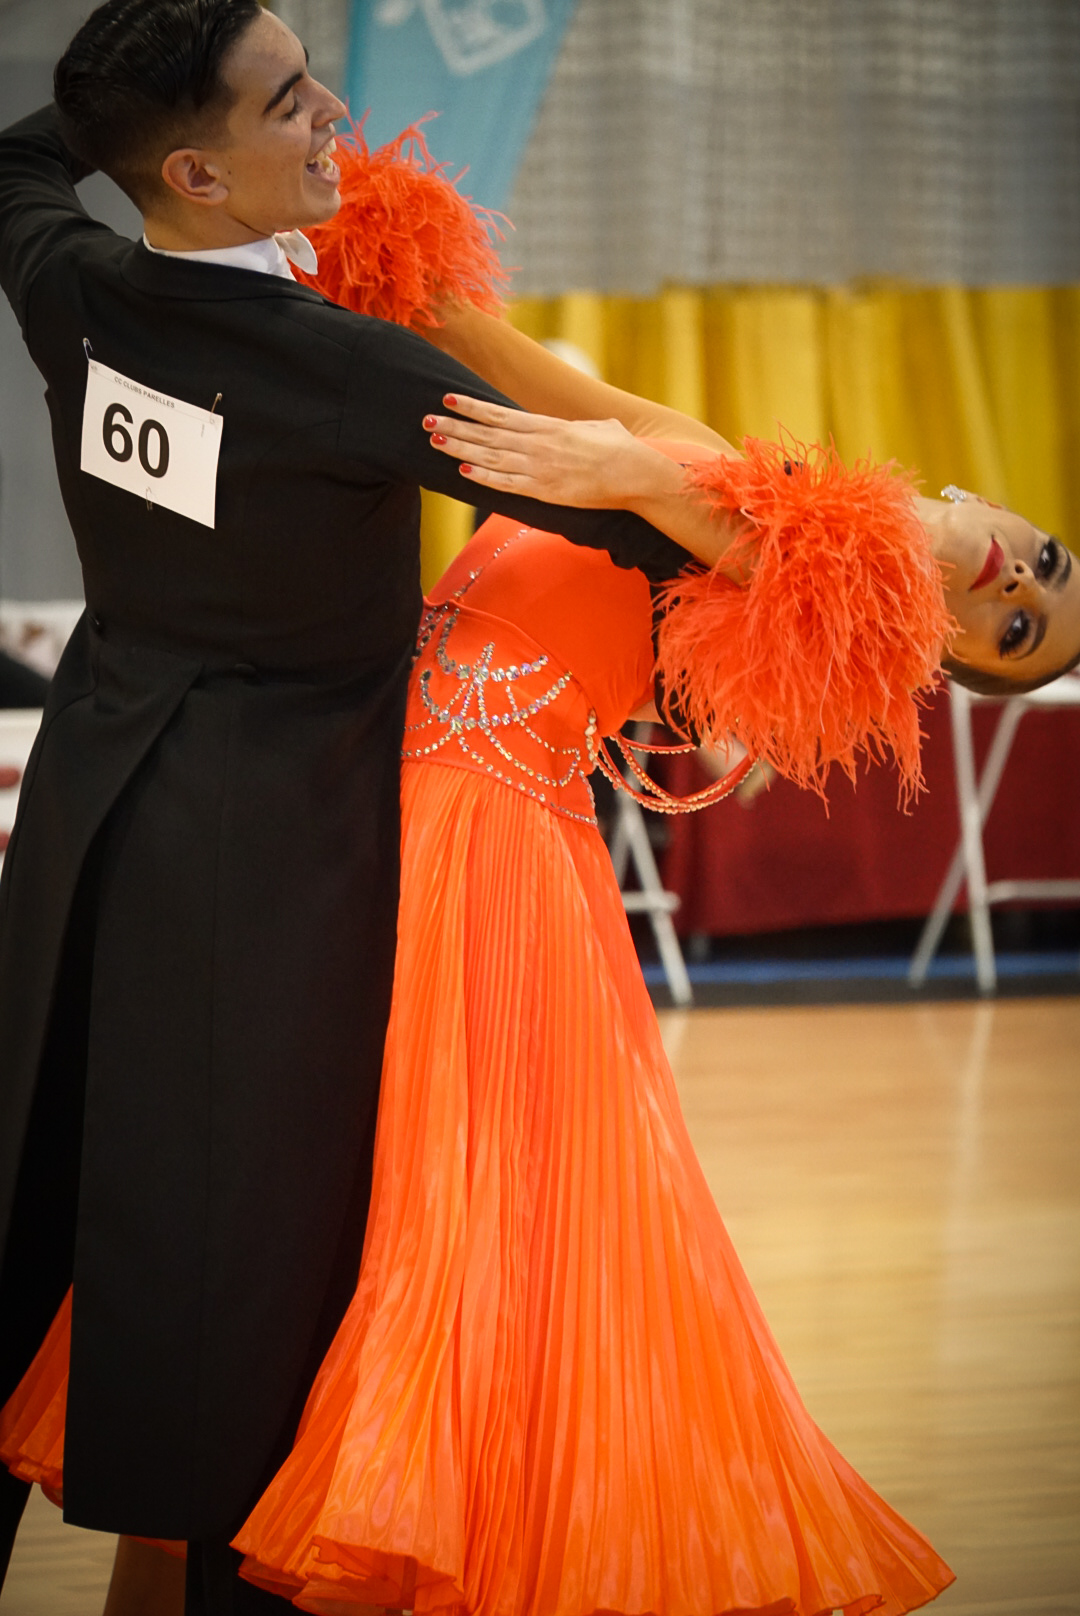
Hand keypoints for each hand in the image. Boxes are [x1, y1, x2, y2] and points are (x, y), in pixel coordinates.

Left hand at [421, 394, 683, 508]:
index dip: (471, 407)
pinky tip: (462, 472)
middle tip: (426, 420)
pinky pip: (506, 484)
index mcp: (548, 426)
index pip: (500, 414)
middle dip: (455, 427)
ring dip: (460, 449)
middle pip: (487, 434)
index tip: (448, 399)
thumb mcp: (599, 427)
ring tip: (435, 441)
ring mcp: (539, 468)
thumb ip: (583, 426)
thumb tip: (588, 425)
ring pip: (490, 457)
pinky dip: (483, 477)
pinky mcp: (544, 491)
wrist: (635, 473)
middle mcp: (538, 444)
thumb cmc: (621, 449)